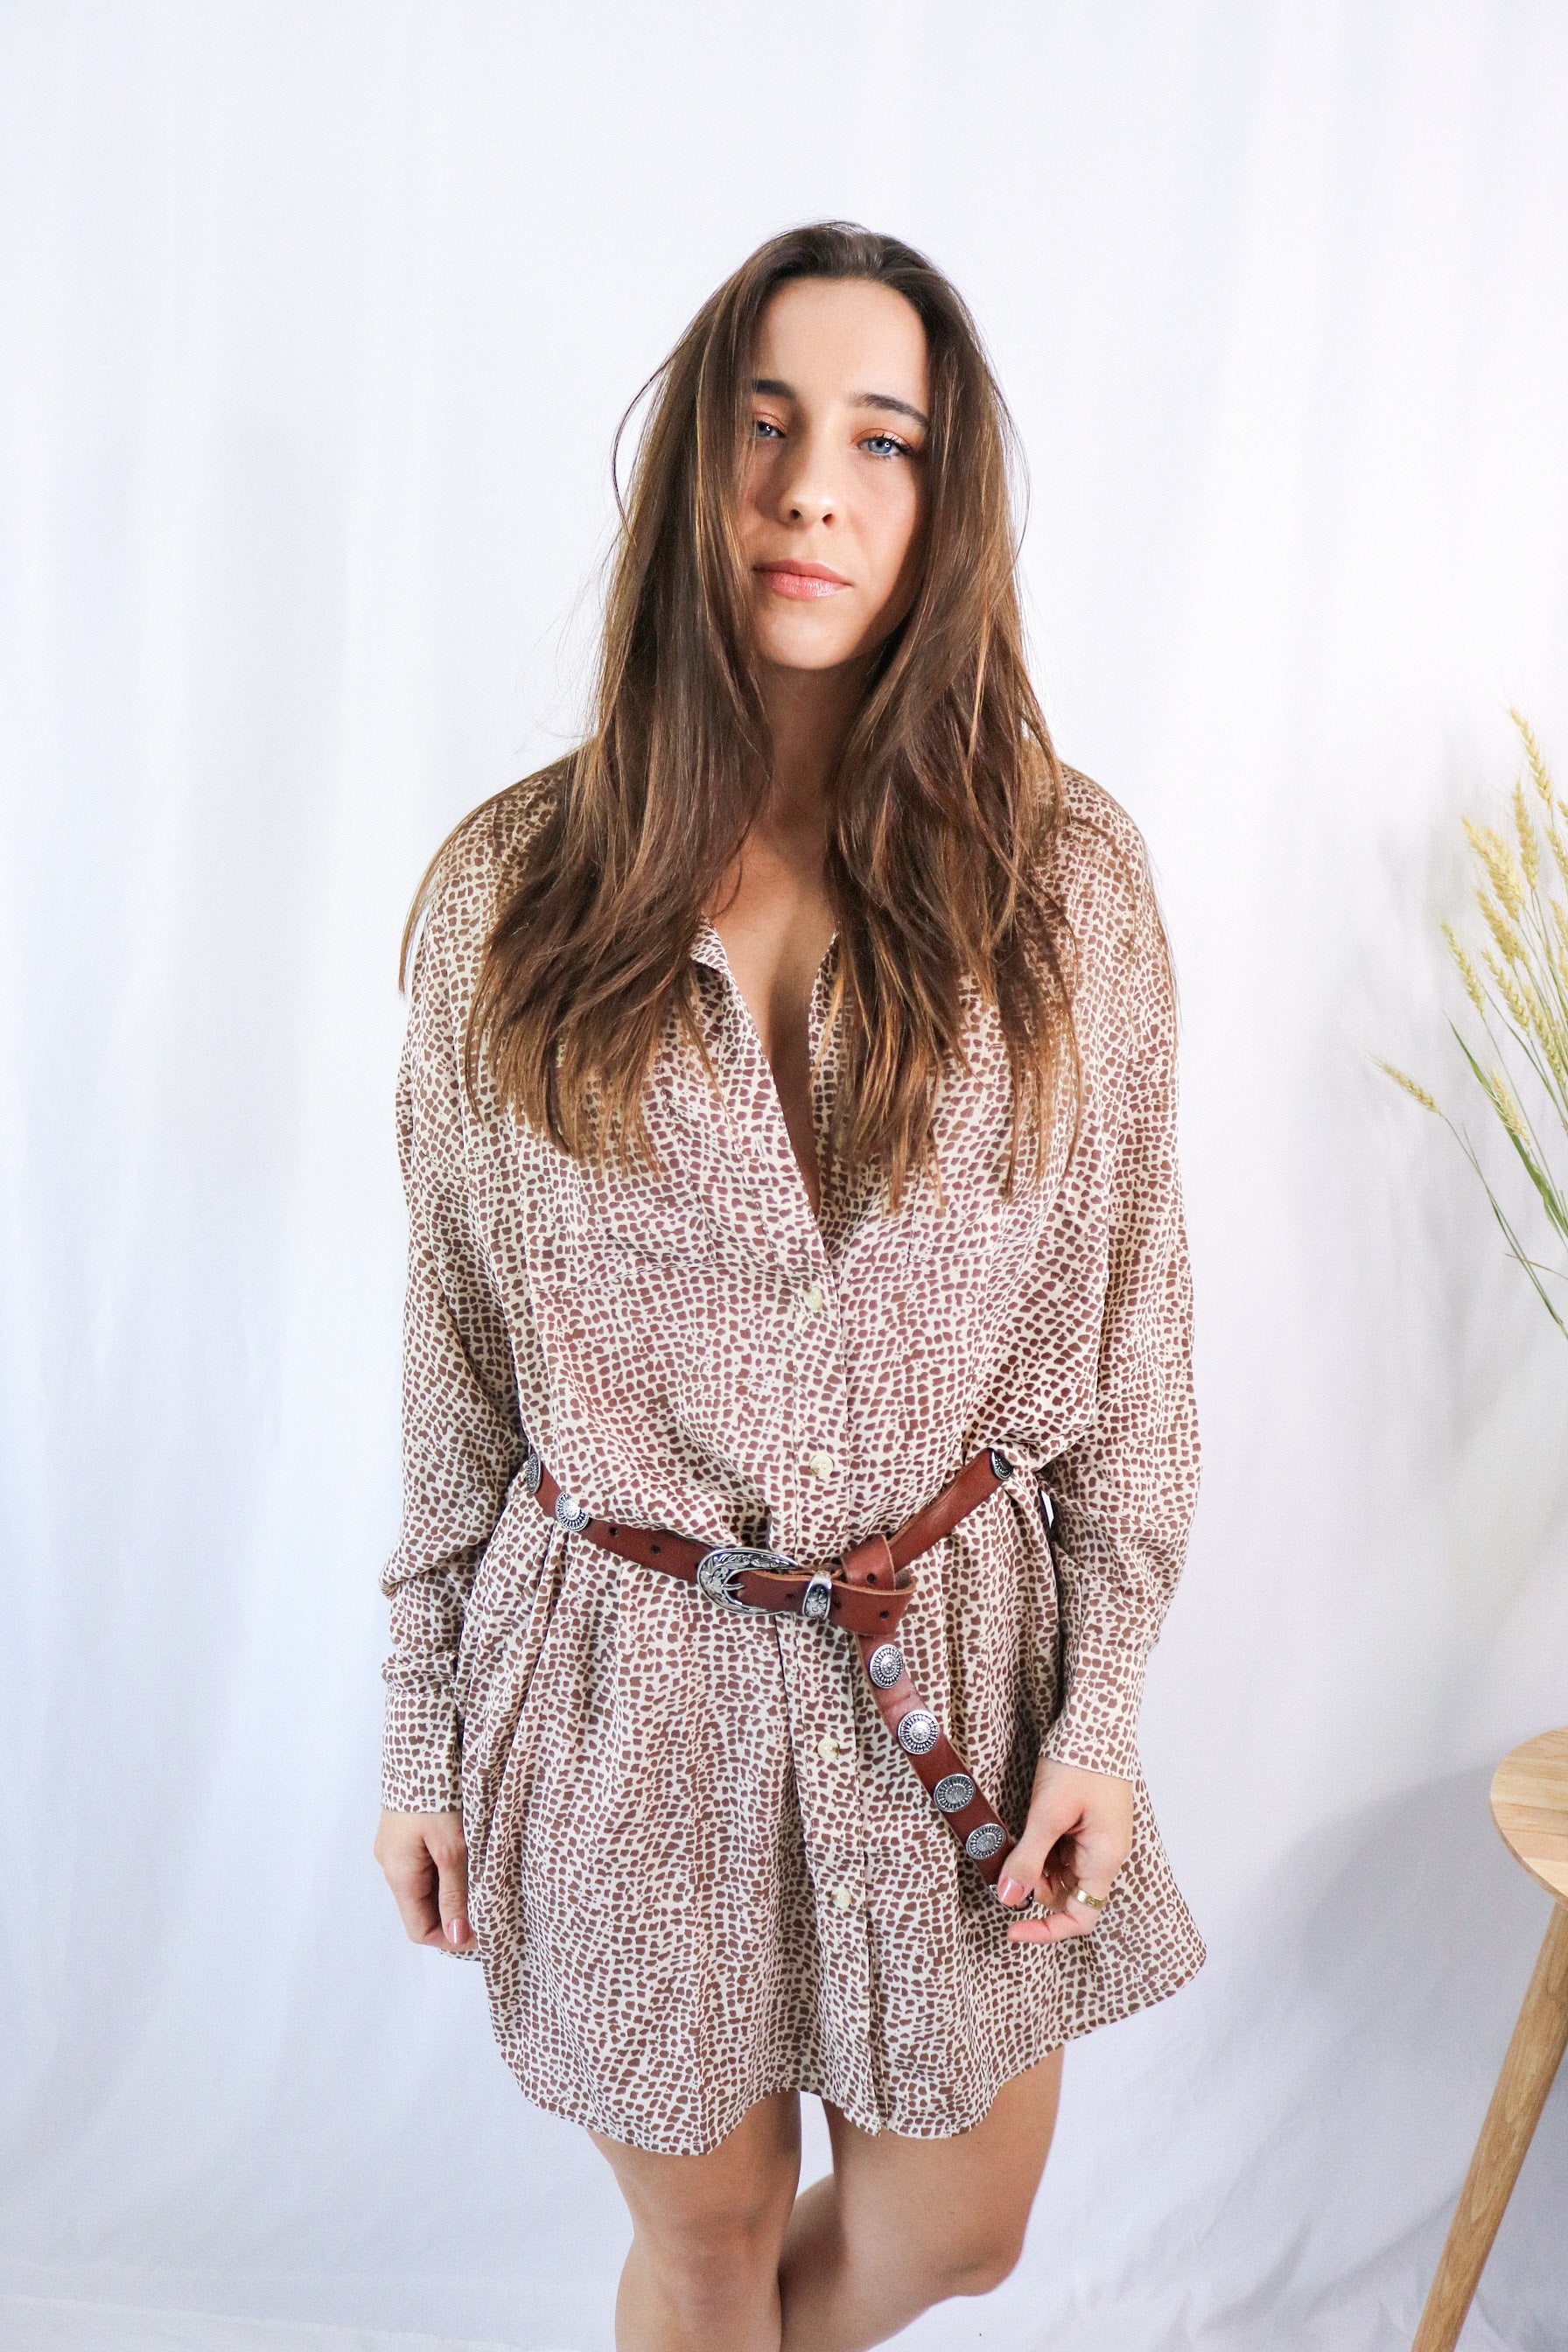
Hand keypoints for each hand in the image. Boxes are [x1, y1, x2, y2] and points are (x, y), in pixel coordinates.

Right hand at [373, 1808, 477, 1954]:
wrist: (419, 1746)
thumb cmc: (435, 1795)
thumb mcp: (452, 1848)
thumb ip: (455, 1894)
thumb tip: (457, 1938)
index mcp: (398, 1874)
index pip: (420, 1930)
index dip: (451, 1938)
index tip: (485, 1931)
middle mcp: (390, 1865)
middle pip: (421, 1910)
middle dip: (454, 1914)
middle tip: (489, 1905)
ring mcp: (394, 1848)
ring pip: (424, 1886)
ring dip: (451, 1891)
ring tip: (481, 1879)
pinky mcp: (402, 1832)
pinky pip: (422, 1865)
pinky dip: (444, 1869)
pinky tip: (466, 1856)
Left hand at [995, 1754, 1133, 1942]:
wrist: (1096, 1721)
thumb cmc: (1078, 1764)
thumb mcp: (1047, 1814)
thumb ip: (1028, 1860)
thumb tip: (1008, 1899)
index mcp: (1104, 1859)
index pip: (1080, 1918)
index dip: (1046, 1930)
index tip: (1011, 1928)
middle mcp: (1106, 1855)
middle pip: (1068, 1895)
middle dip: (1034, 1886)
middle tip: (1006, 1863)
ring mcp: (1098, 1839)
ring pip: (1062, 1872)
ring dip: (1036, 1864)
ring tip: (1015, 1837)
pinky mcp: (1089, 1824)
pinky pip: (1063, 1850)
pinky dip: (1042, 1846)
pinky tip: (1028, 1826)